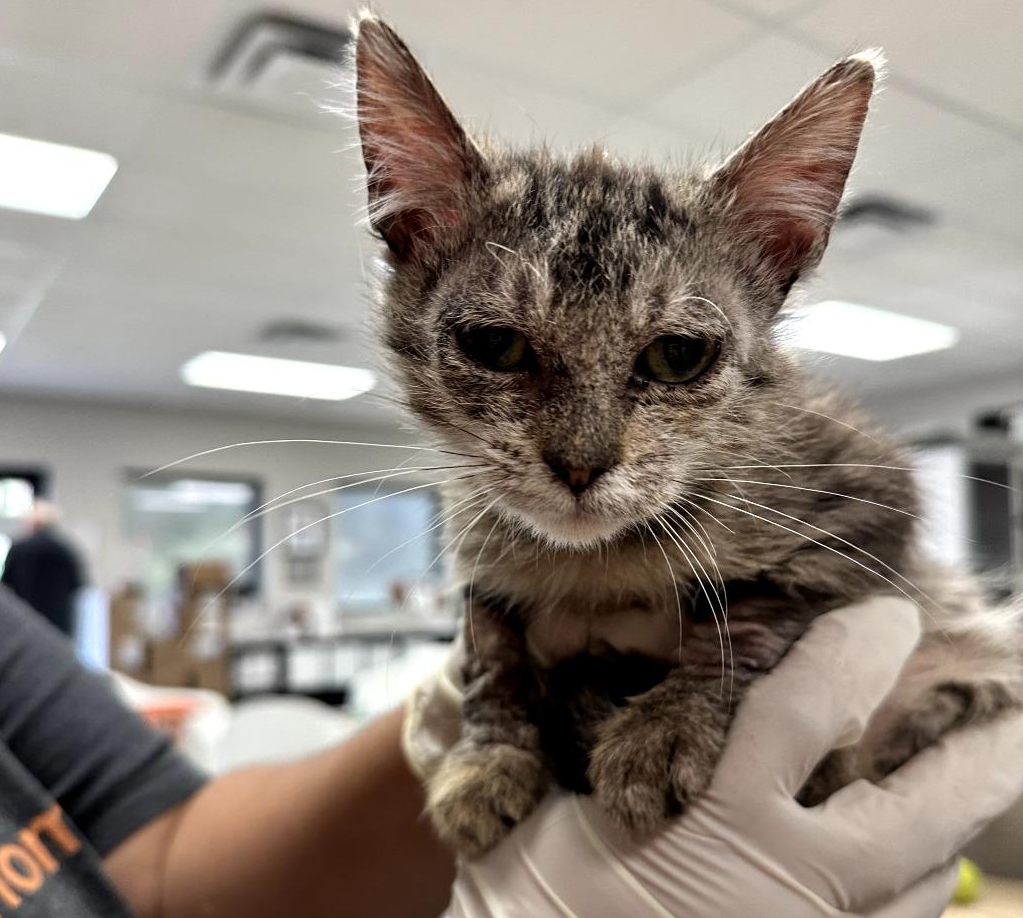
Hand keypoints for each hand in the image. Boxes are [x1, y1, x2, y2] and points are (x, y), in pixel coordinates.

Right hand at [438, 598, 1022, 916]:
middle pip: (916, 815)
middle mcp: (787, 886)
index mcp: (724, 824)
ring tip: (975, 778)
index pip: (802, 709)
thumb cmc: (529, 903)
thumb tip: (548, 641)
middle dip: (976, 760)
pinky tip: (921, 877)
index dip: (850, 652)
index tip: (886, 614)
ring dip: (949, 826)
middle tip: (1019, 713)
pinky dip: (915, 899)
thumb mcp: (542, 809)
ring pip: (920, 885)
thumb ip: (560, 727)